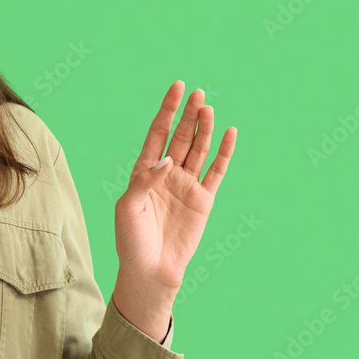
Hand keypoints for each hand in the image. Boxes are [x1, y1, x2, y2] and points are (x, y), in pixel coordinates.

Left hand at [111, 81, 236, 335]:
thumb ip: (145, 181)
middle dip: (188, 115)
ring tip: (209, 108)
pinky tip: (230, 133)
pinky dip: (225, 153)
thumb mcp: (128, 208)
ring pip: (199, 149)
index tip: (177, 88)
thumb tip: (168, 159)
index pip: (158, 133)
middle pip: (181, 136)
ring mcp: (187, 185)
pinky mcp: (204, 200)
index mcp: (144, 171)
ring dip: (205, 129)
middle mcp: (167, 174)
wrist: (151, 270)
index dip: (167, 110)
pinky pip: (217, 171)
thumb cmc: (131, 241)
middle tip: (198, 94)